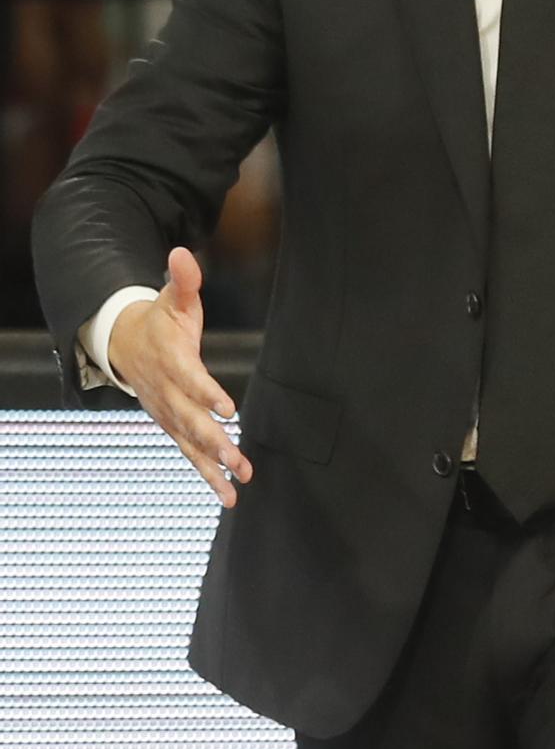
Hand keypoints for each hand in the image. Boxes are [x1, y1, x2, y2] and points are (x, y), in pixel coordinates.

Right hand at [107, 246, 252, 508]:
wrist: (123, 344)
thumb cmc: (158, 320)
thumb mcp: (171, 297)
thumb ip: (183, 280)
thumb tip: (182, 254)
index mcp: (170, 358)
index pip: (189, 377)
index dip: (206, 392)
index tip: (227, 408)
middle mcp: (167, 392)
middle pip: (190, 419)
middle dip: (214, 441)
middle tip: (237, 458)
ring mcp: (167, 412)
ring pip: (190, 444)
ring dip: (212, 467)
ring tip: (235, 488)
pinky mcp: (171, 425)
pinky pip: (189, 453)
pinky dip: (207, 474)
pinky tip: (228, 494)